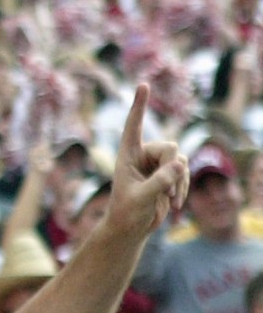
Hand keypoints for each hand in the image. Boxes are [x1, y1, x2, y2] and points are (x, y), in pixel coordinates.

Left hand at [104, 86, 188, 238]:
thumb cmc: (127, 213)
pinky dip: (183, 187)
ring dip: (179, 181)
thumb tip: (179, 165)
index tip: (143, 84)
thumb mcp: (141, 199)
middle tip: (168, 190)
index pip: (134, 126)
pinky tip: (175, 203)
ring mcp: (157, 164)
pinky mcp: (168, 173)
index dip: (139, 105)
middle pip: (171, 148)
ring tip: (170, 200)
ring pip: (181, 160)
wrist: (132, 228)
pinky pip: (185, 171)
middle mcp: (142, 155)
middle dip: (173, 169)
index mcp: (127, 155)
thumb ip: (159, 182)